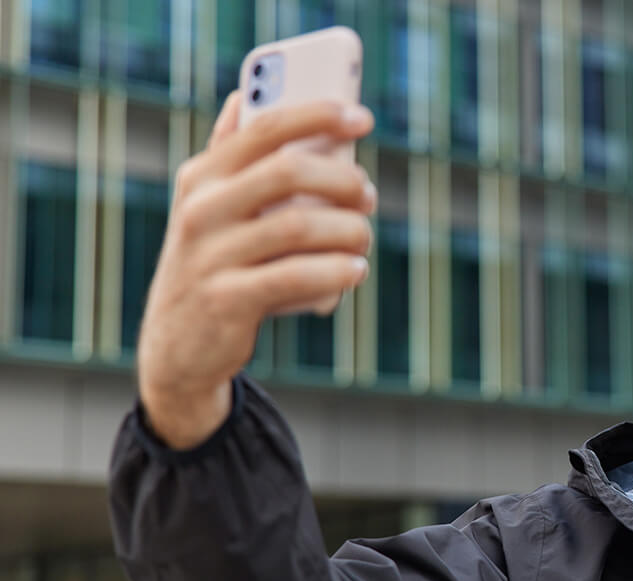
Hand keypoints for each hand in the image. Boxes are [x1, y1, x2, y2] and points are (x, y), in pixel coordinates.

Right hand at [136, 92, 376, 448]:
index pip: (264, 128)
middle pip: (287, 172)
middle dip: (342, 180)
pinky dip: (335, 272)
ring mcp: (210, 255)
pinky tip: (356, 271)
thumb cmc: (213, 264)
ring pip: (299, 227)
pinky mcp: (226, 301)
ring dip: (348, 230)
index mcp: (202, 177)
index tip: (361, 117)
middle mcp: (200, 209)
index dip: (317, 115)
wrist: (178, 347)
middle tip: (369, 195)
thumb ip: (229, 157)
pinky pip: (295, 277)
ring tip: (364, 240)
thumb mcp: (211, 209)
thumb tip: (242, 97)